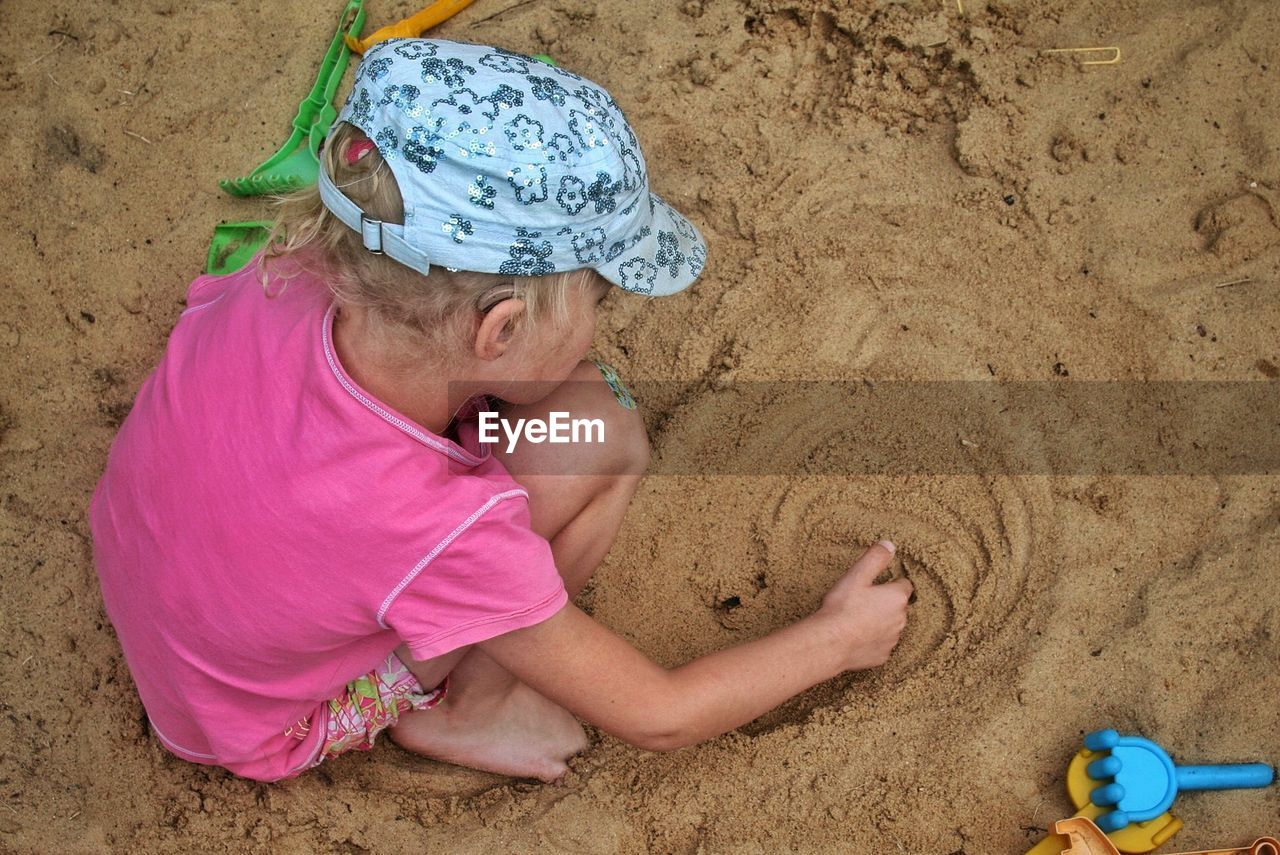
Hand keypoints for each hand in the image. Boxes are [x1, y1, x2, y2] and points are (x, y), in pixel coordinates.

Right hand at [813, 541, 912, 670]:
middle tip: (861, 601)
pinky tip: (856, 637)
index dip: (891, 582)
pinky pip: (881, 645)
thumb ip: (875, 558)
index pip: (904, 585)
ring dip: (880, 622)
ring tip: (857, 619)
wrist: (830, 643)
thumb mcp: (856, 575)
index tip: (875, 585)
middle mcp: (901, 620)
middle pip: (897, 607)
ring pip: (890, 626)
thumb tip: (889, 544)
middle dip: (884, 603)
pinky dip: (872, 641)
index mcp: (896, 598)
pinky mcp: (883, 656)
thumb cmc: (842, 607)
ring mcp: (892, 640)